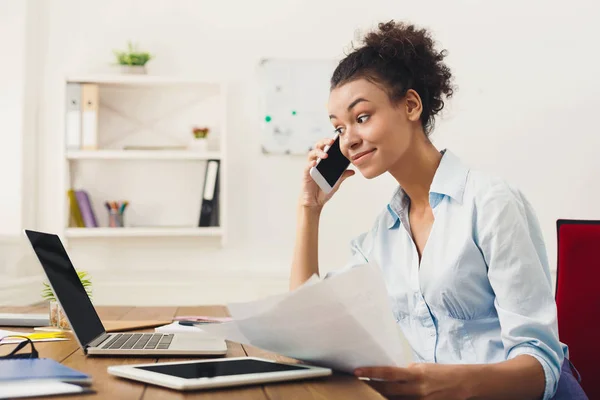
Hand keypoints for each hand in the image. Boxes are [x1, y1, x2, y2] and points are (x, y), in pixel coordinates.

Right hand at [300, 138, 354, 208]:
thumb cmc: (324, 191)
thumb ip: (343, 176)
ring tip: (325, 155)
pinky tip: (315, 163)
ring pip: (312, 154)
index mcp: (324, 162)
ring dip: (319, 153)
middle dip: (324, 142)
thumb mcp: (336, 183)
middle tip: (331, 142)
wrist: (315, 202)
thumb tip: (353, 171)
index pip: (326, 148)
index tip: (338, 138)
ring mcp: (311, 167)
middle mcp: (317, 162)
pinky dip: (311, 163)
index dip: (330, 142)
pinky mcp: (306, 174)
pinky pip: (307, 166)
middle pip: (318, 147)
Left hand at [354, 363, 469, 399]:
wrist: (464, 383)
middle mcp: (416, 389)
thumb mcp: (422, 368)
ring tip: (369, 394)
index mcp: (415, 374)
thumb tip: (388, 375)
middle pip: (387, 391)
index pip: (388, 373)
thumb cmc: (441, 373)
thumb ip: (406, 373)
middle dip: (371, 388)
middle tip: (357, 385)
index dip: (371, 372)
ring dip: (381, 398)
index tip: (357, 371)